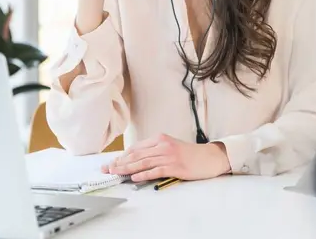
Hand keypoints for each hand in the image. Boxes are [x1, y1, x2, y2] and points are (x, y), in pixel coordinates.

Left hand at [101, 133, 231, 181]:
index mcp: (160, 138)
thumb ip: (154, 151)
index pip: (136, 148)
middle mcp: (163, 145)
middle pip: (136, 155)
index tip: (111, 163)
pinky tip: (134, 177)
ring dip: (126, 168)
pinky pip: (155, 170)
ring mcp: (169, 156)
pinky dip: (143, 174)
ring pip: (143, 162)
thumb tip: (135, 160)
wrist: (209, 157)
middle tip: (107, 169)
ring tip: (115, 173)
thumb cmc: (189, 154)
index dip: (121, 156)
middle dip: (119, 163)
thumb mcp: (170, 146)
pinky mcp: (175, 166)